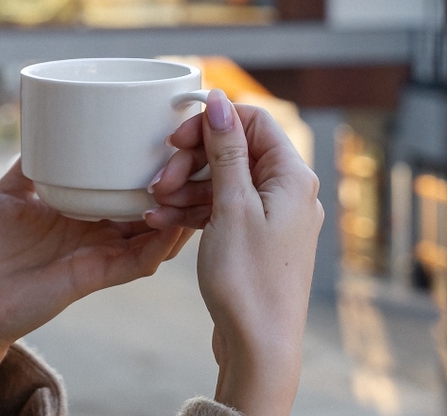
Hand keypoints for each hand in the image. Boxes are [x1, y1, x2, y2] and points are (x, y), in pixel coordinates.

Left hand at [0, 159, 193, 412]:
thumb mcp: (5, 196)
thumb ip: (26, 169)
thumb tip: (39, 131)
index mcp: (78, 214)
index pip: (127, 191)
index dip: (154, 172)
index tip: (176, 143)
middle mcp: (93, 235)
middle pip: (151, 213)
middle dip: (178, 192)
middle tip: (197, 161)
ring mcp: (94, 256)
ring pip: (154, 238)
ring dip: (176, 216)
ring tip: (196, 189)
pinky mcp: (89, 277)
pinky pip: (134, 264)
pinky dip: (157, 248)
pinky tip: (174, 228)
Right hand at [155, 90, 321, 415]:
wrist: (259, 346)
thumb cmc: (249, 279)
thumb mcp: (231, 205)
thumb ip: (226, 149)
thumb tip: (220, 100)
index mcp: (292, 176)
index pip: (253, 121)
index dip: (211, 123)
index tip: (175, 140)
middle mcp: (288, 192)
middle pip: (235, 151)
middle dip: (192, 160)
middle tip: (159, 179)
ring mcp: (272, 218)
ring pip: (223, 182)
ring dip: (186, 188)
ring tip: (154, 204)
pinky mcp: (255, 240)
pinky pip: (221, 210)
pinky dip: (193, 211)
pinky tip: (161, 221)